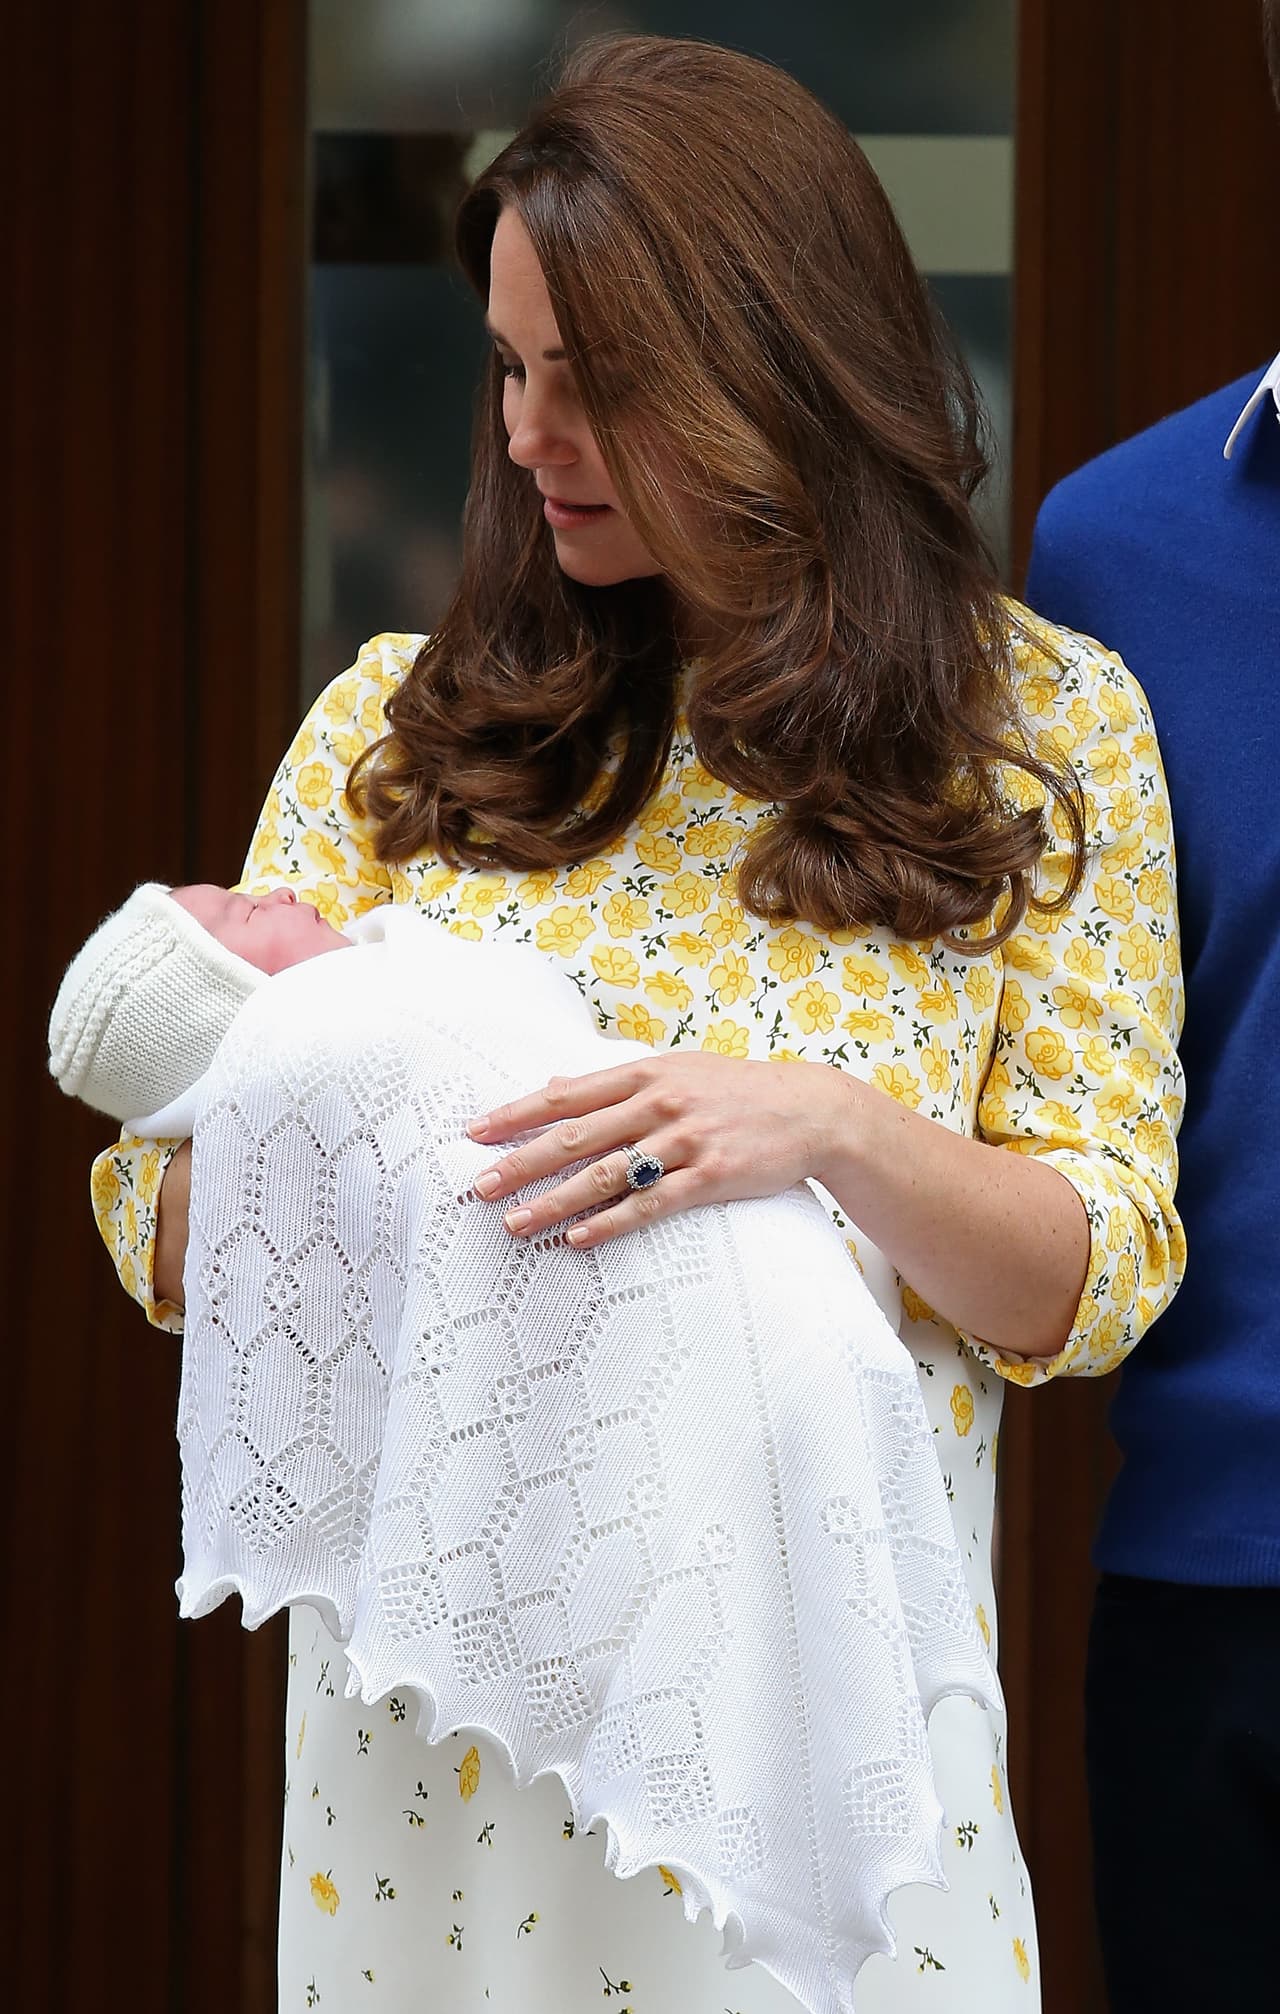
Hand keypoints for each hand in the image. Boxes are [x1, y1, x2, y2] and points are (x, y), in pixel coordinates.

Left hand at [467, 1052, 854, 1247]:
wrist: (810, 1109)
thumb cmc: (733, 1090)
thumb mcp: (674, 1070)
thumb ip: (613, 1083)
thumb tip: (552, 1086)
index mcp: (644, 1073)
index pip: (566, 1096)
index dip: (517, 1114)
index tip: (475, 1133)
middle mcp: (660, 1103)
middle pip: (577, 1137)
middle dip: (523, 1162)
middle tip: (480, 1187)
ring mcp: (686, 1140)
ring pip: (607, 1174)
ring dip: (556, 1201)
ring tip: (516, 1223)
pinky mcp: (711, 1176)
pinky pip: (652, 1204)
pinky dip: (612, 1222)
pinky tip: (579, 1239)